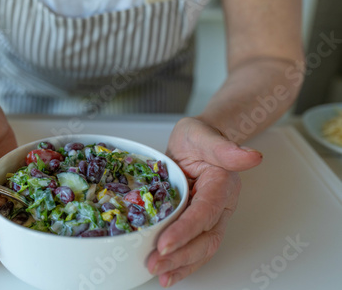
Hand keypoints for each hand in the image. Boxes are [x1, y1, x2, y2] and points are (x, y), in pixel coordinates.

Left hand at [147, 117, 262, 286]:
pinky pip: (195, 247)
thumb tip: (252, 157)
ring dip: (181, 265)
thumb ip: (224, 147)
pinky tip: (167, 273)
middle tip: (155, 263)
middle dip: (181, 255)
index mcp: (222, 185)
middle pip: (206, 238)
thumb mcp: (202, 134)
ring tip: (161, 274)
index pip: (205, 213)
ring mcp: (210, 217)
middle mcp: (219, 205)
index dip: (186, 231)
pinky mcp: (198, 223)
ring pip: (202, 248)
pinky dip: (183, 263)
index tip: (165, 244)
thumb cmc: (198, 137)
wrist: (195, 143)